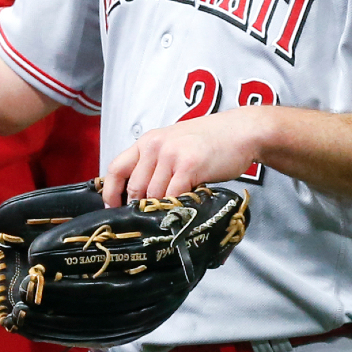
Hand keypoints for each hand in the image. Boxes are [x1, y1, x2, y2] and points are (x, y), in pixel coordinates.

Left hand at [103, 106, 274, 206]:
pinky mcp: (189, 165)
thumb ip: (155, 163)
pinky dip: (175, 207)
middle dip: (138, 207)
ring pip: (154, 195)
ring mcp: (171, 155)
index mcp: (147, 141)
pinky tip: (180, 211)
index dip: (110, 192)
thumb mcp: (173, 145)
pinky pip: (173, 195)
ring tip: (167, 217)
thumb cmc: (209, 141)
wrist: (241, 131)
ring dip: (159, 209)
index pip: (116, 168)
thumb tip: (139, 194)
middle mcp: (154, 146)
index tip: (113, 208)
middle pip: (134, 187)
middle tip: (146, 220)